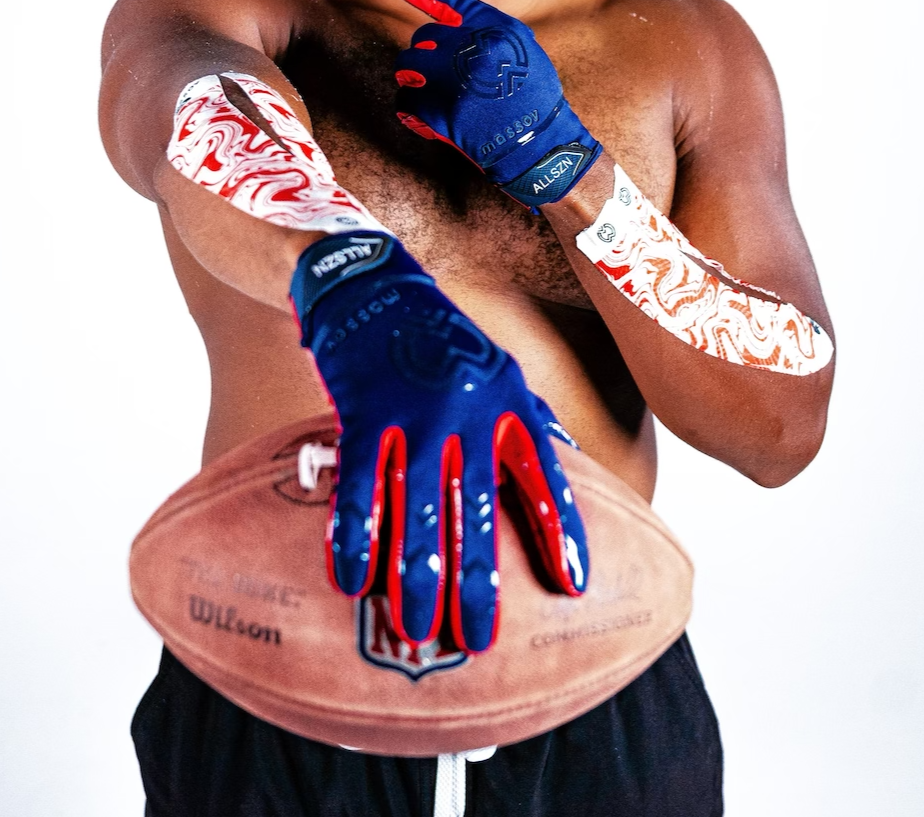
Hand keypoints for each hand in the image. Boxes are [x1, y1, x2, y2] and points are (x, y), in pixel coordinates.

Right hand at [290, 230, 588, 652]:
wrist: (372, 283)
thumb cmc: (439, 336)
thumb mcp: (498, 365)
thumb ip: (531, 417)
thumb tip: (573, 460)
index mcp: (509, 401)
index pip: (544, 477)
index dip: (560, 533)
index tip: (573, 586)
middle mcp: (469, 411)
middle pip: (477, 512)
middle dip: (478, 582)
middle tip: (477, 639)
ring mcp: (415, 412)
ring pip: (416, 511)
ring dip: (415, 576)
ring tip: (414, 629)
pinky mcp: (364, 411)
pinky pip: (358, 486)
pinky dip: (354, 535)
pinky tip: (350, 578)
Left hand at [358, 0, 601, 208]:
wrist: (545, 149)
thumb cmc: (531, 102)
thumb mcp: (521, 52)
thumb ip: (483, 37)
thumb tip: (443, 33)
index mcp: (495, 27)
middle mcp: (474, 47)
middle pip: (420, 39)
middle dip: (425, 61)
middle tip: (446, 84)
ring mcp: (457, 78)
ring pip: (406, 67)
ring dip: (417, 85)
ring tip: (442, 103)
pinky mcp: (444, 111)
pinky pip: (406, 103)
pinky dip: (417, 117)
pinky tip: (440, 128)